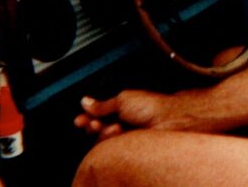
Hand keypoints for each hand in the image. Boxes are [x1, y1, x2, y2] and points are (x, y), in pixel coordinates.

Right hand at [74, 90, 191, 141]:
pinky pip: (112, 148)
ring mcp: (125, 135)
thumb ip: (103, 104)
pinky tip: (117, 132)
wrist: (168, 118)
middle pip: (98, 128)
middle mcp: (122, 121)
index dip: (88, 118)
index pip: (98, 115)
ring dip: (103, 132)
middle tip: (93, 124)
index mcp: (122, 107)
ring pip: (103, 139)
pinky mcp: (129, 147)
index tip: (79, 120)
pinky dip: (111, 140)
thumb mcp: (122, 99)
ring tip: (112, 126)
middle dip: (92, 126)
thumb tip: (85, 102)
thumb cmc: (152, 106)